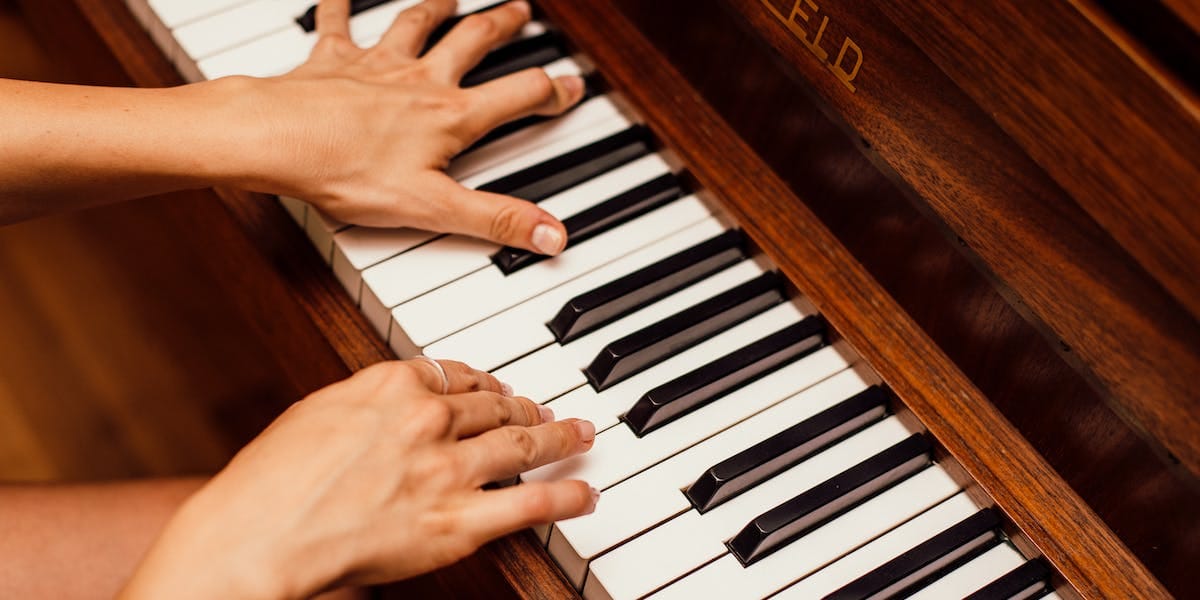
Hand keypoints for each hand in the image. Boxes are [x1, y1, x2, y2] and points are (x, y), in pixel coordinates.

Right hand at [121, 360, 597, 598]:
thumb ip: (366, 402)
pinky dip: (566, 495)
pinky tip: (585, 491)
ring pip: (523, 442)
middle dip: (526, 406)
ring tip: (579, 434)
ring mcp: (449, 469)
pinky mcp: (460, 520)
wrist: (262, 535)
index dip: (483, 382)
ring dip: (559, 436)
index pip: (455, 375)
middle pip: (495, 406)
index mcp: (393, 384)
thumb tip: (390, 404)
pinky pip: (531, 502)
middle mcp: (430, 419)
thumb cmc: (270, 482)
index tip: (493, 387)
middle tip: (545, 409)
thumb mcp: (316, 415)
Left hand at [246, 0, 583, 254]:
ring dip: (438, 7)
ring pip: (416, 24)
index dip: (550, 92)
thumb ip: (495, 219)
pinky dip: (342, 5)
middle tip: (520, 11)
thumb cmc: (347, 172)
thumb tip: (552, 236)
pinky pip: (338, 21)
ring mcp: (376, 65)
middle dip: (501, 26)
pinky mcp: (332, 59)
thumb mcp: (433, 208)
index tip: (571, 86)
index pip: (516, 97)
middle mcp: (419, 81)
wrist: (276, 140)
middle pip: (472, 42)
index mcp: (450, 117)